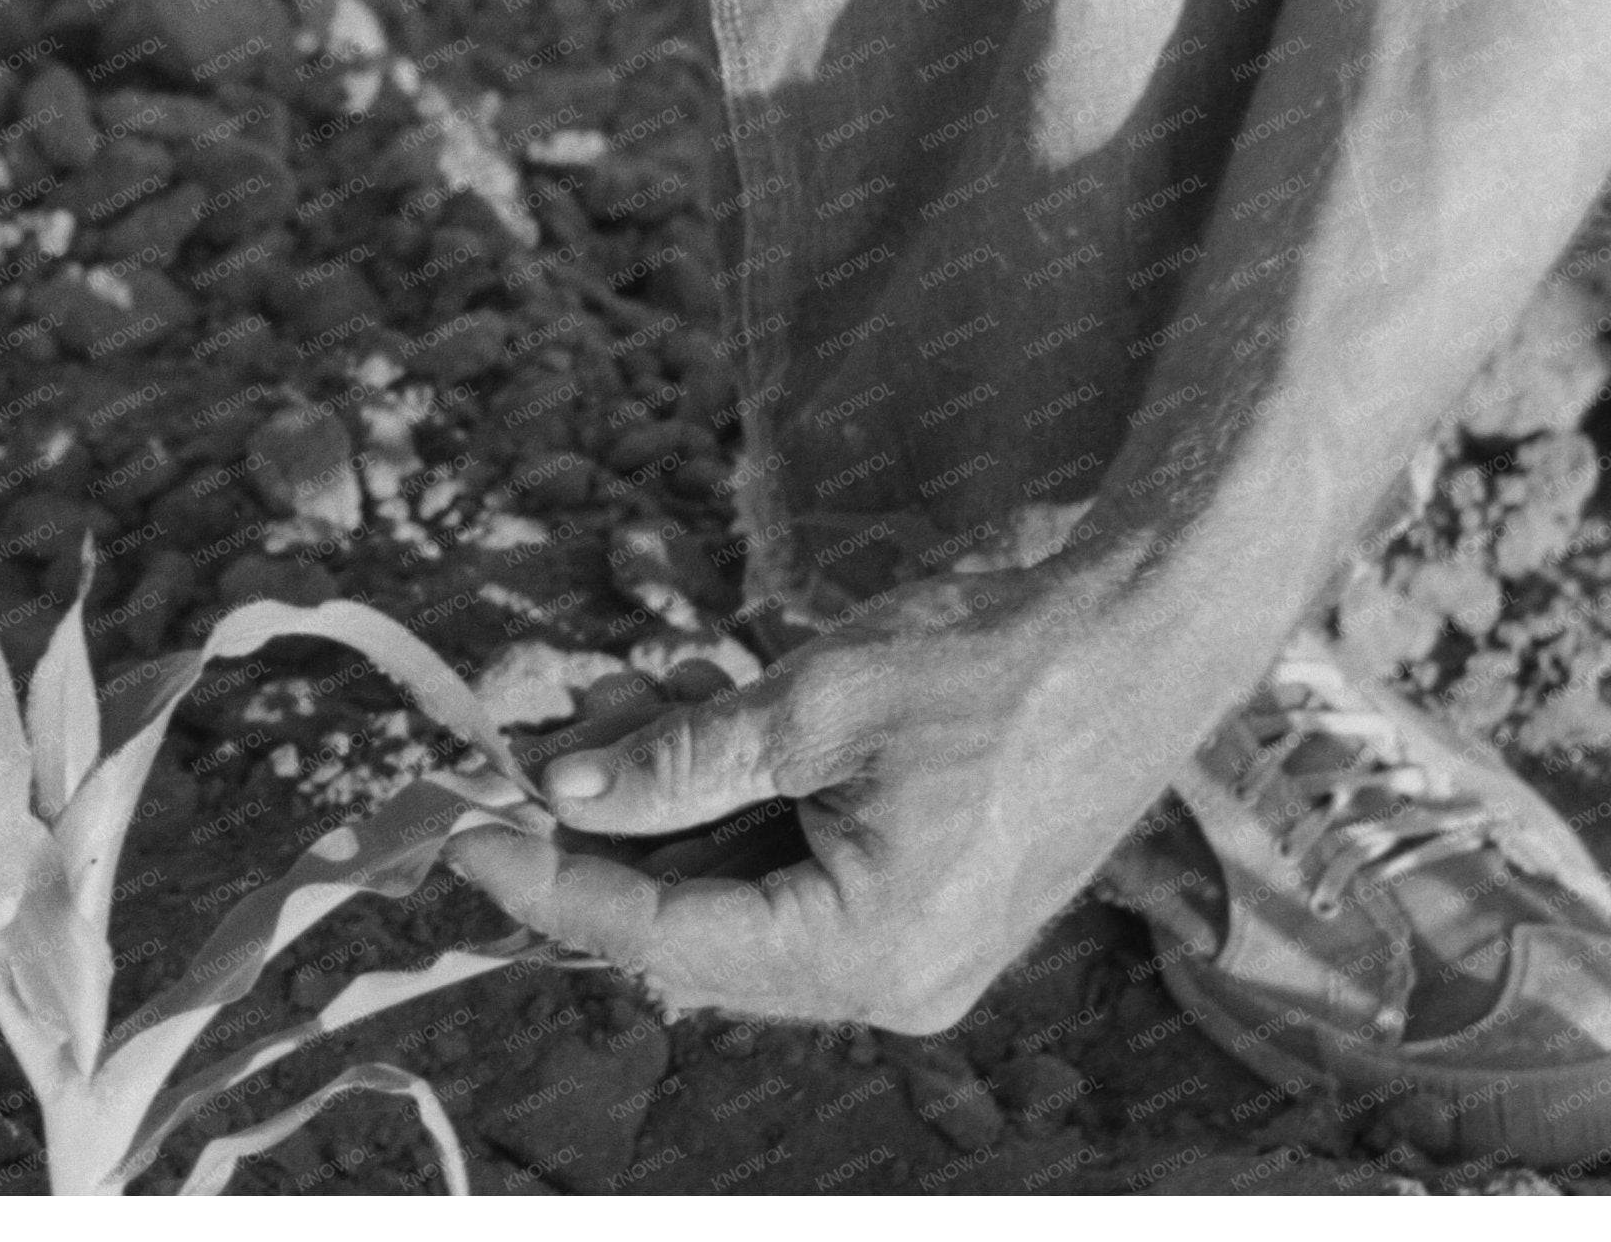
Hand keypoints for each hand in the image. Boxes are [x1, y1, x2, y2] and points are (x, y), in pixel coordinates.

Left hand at [443, 560, 1196, 1029]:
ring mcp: (911, 948)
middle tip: (531, 739)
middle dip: (605, 829)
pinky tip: (684, 708)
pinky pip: (792, 871)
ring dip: (663, 801)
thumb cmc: (999, 656)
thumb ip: (681, 761)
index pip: (662, 933)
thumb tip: (559, 789)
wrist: (1149, 631)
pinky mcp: (922, 903)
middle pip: (694, 925)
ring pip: (736, 892)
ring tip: (617, 693)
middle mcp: (891, 980)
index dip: (551, 879)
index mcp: (871, 949)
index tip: (461, 830)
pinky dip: (730, 801)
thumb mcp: (816, 700)